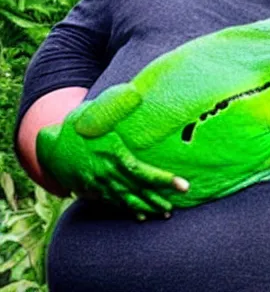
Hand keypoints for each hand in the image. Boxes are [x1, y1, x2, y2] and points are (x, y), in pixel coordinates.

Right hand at [36, 85, 189, 218]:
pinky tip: (141, 216)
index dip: (164, 180)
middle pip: (138, 190)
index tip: (183, 185)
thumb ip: (120, 105)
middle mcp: (107, 172)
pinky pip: (113, 203)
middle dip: (158, 200)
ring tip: (164, 214)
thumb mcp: (99, 113)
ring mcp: (99, 184)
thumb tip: (137, 91)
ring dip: (146, 209)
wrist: (49, 146)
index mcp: (113, 154)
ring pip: (127, 200)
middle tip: (175, 208)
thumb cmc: (79, 125)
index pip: (142, 172)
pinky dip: (128, 210)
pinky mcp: (92, 189)